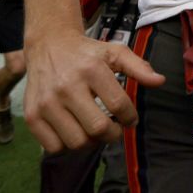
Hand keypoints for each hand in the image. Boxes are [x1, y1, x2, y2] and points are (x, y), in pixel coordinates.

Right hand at [24, 29, 164, 152]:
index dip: (130, 117)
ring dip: (91, 141)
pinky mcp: (32, 115)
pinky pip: (54, 147)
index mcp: (91, 69)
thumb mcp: (114, 52)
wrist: (48, 46)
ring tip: (94, 129)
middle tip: (115, 129)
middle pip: (98, 128)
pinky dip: (67, 145)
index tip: (130, 118)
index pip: (119, 105)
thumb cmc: (86, 53)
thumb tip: (160, 81)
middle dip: (113, 134)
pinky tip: (74, 130)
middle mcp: (67, 85)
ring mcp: (47, 102)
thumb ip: (138, 67)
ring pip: (76, 141)